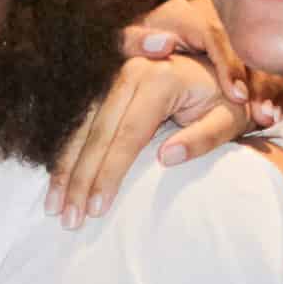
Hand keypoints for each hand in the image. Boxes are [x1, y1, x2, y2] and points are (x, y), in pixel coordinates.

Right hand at [46, 0, 280, 226]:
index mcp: (159, 79)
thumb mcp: (230, 119)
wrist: (221, 65)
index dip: (109, 174)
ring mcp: (113, 77)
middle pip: (96, 133)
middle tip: (66, 218)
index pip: (127, 136)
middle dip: (79, 179)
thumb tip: (168, 158)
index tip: (96, 210)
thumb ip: (204, 138)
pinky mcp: (106, 87)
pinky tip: (57, 181)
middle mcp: (130, 73)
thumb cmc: (228, 100)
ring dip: (65, 169)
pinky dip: (67, 154)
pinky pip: (80, 122)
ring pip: (81, 127)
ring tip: (53, 207)